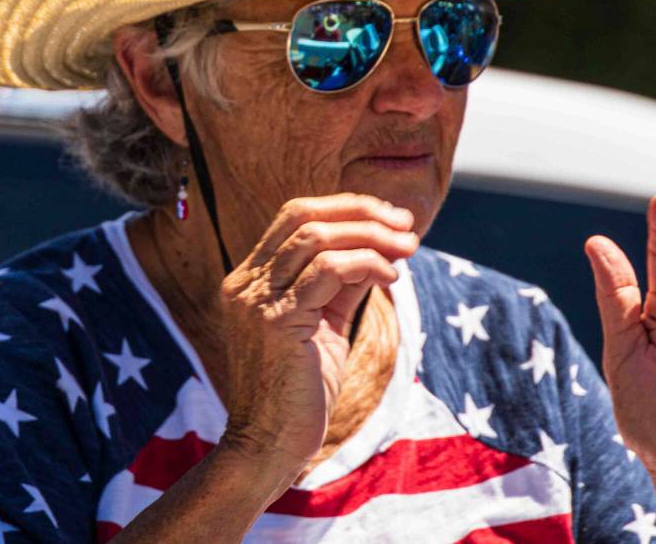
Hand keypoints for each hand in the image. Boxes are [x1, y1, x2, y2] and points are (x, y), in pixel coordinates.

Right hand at [217, 193, 417, 483]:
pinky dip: (367, 263)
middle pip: (303, 215)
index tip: (390, 218)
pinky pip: (328, 271)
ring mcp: (257, 299)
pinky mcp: (276, 321)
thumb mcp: (323, 324)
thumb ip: (342, 284)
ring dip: (371, 235)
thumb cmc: (298, 390)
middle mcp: (247, 282)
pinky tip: (391, 277)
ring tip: (407, 248)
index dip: (345, 207)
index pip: (295, 216)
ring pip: (316, 236)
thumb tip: (380, 247)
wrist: (268, 447)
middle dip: (361, 210)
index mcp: (251, 279)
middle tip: (405, 224)